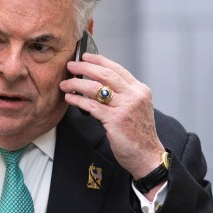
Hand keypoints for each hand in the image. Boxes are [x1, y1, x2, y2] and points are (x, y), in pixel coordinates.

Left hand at [59, 54, 164, 185]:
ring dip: (76, 84)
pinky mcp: (115, 120)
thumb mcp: (136, 108)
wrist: (147, 156)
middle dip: (84, 68)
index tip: (86, 57)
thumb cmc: (139, 135)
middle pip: (105, 74)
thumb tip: (100, 84)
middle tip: (70, 66)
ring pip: (96, 88)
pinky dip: (78, 100)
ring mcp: (125, 107)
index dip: (99, 61)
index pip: (117, 69)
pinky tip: (70, 98)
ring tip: (65, 84)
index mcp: (140, 90)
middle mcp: (134, 95)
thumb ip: (123, 95)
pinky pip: (91, 105)